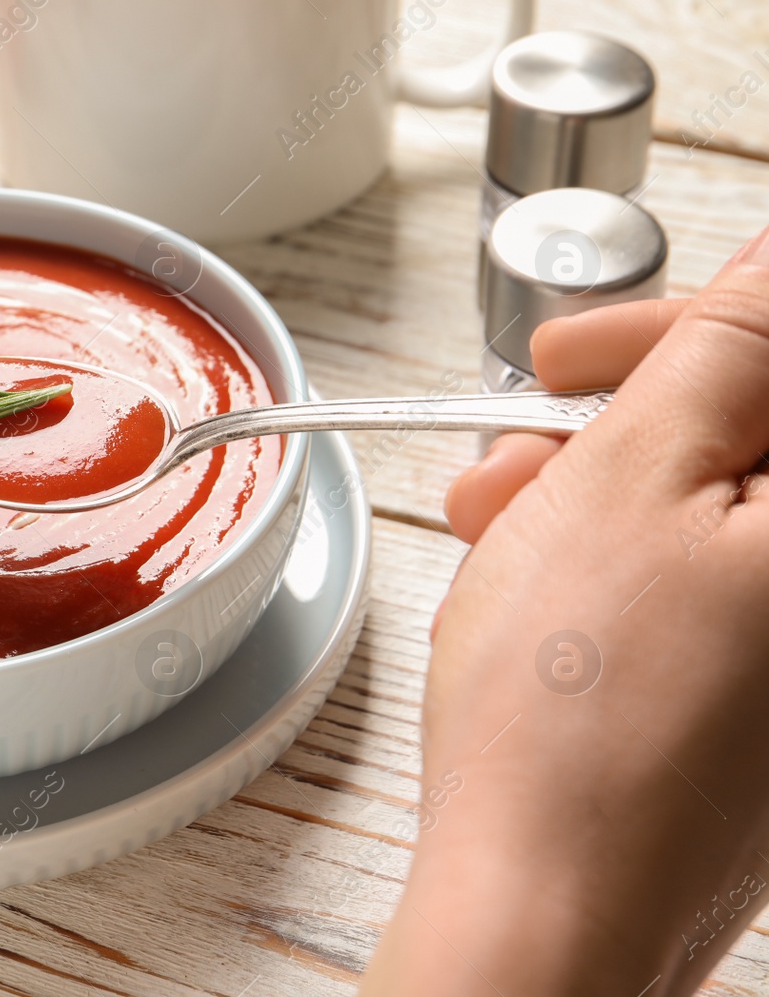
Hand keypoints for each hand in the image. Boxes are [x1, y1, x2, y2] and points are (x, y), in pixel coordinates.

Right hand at [361, 231, 768, 994]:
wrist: (549, 914)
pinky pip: (707, 594)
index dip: (694, 324)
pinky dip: (622, 569)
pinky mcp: (767, 717)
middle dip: (629, 417)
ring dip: (602, 492)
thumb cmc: (576, 729)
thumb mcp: (628, 480)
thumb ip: (725, 346)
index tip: (590, 343)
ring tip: (496, 526)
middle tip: (524, 436)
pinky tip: (535, 590)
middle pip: (760, 442)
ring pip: (718, 518)